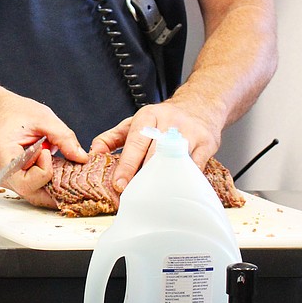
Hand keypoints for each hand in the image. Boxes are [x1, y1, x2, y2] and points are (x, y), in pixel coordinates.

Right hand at [0, 95, 87, 208]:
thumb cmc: (14, 112)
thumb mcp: (43, 118)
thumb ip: (63, 137)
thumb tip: (81, 158)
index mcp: (3, 158)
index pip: (27, 183)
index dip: (44, 170)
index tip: (47, 150)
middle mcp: (1, 174)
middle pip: (32, 194)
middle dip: (54, 185)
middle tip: (65, 167)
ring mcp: (5, 179)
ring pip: (33, 193)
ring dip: (50, 182)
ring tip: (56, 162)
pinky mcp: (11, 179)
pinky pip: (30, 186)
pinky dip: (44, 179)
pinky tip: (50, 165)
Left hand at [89, 101, 221, 193]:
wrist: (200, 105)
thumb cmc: (163, 119)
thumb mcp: (135, 122)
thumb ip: (112, 138)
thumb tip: (94, 152)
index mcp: (148, 116)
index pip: (135, 142)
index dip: (127, 165)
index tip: (119, 184)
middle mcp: (169, 123)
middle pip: (154, 154)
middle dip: (142, 177)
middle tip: (133, 195)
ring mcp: (190, 133)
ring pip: (174, 161)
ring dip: (162, 181)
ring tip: (152, 196)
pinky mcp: (207, 144)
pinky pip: (194, 167)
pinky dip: (183, 181)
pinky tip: (175, 191)